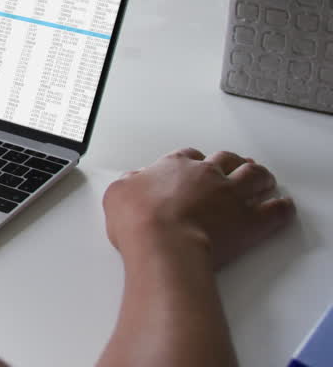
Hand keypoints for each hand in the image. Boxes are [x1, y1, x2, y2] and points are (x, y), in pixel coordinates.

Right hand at [103, 148, 294, 268]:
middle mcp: (206, 175)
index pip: (189, 156)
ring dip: (261, 176)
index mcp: (175, 166)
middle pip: (227, 159)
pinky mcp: (251, 221)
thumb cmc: (139, 222)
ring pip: (255, 175)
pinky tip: (283, 206)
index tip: (195, 167)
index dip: (194, 161)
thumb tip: (131, 182)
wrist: (164, 244)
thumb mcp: (117, 195)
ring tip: (264, 179)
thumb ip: (128, 183)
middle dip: (232, 162)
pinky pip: (276, 209)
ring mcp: (232, 196)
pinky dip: (282, 207)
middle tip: (235, 167)